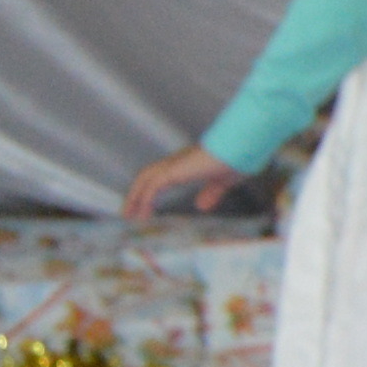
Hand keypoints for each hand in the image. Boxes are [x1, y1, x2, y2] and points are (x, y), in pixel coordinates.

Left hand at [122, 146, 237, 216]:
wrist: (237, 150)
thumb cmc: (234, 160)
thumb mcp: (221, 183)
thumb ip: (211, 193)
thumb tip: (201, 205)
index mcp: (186, 164)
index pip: (160, 176)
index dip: (150, 190)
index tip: (144, 206)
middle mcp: (176, 162)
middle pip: (147, 176)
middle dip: (135, 194)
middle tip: (128, 213)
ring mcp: (174, 165)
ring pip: (144, 180)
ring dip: (134, 197)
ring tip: (128, 216)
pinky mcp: (173, 171)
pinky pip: (152, 187)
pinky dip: (144, 200)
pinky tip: (143, 214)